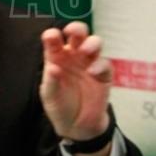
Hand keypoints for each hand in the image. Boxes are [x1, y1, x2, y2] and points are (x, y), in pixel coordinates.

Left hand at [39, 21, 112, 141]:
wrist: (78, 127)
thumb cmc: (60, 107)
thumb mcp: (50, 97)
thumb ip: (51, 82)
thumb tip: (53, 68)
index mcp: (56, 57)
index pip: (54, 41)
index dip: (53, 36)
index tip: (51, 36)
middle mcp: (73, 56)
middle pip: (77, 35)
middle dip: (77, 29)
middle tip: (73, 32)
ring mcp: (89, 64)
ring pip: (94, 44)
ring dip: (91, 43)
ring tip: (86, 50)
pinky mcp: (104, 75)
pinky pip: (105, 64)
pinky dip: (100, 65)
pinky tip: (93, 72)